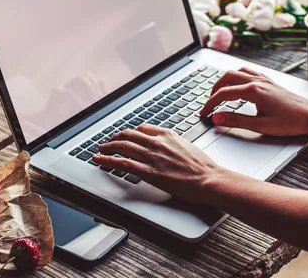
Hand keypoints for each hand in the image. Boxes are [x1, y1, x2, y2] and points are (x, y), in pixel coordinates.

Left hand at [93, 125, 223, 203]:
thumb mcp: (188, 146)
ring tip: (100, 149)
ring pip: (122, 146)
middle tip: (109, 142)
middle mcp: (157, 142)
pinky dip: (107, 160)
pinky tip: (99, 160)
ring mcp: (152, 156)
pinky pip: (122, 163)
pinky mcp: (148, 171)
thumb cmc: (202, 167)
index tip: (125, 136)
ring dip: (108, 147)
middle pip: (128, 135)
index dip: (130, 133)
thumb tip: (168, 146)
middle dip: (115, 138)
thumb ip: (174, 144)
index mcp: (167, 135)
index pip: (142, 129)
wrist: (208, 178)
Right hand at [200, 67, 307, 136]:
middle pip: (227, 77)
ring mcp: (264, 80)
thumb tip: (217, 118)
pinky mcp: (269, 82)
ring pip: (237, 72)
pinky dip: (237, 77)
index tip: (204, 112)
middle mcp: (257, 81)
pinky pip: (248, 72)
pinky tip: (238, 86)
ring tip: (219, 93)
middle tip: (209, 103)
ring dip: (225, 80)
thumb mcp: (261, 126)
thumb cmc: (290, 122)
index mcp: (253, 91)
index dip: (210, 103)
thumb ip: (236, 121)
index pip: (224, 94)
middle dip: (214, 89)